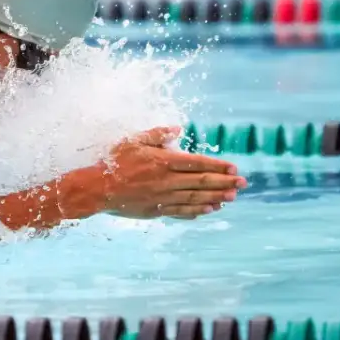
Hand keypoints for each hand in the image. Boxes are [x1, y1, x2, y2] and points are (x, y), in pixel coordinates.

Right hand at [99, 126, 246, 219]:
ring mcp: (162, 197)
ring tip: (232, 197)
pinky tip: (209, 209)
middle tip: (243, 184)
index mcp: (162, 161)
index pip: (197, 163)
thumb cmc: (113, 161)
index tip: (233, 167)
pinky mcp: (156, 210)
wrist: (97, 189)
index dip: (217, 165)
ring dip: (216, 197)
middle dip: (224, 182)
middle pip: (201, 181)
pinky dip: (197, 210)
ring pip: (195, 197)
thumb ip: (157, 134)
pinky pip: (181, 210)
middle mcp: (166, 180)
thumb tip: (178, 129)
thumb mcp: (133, 140)